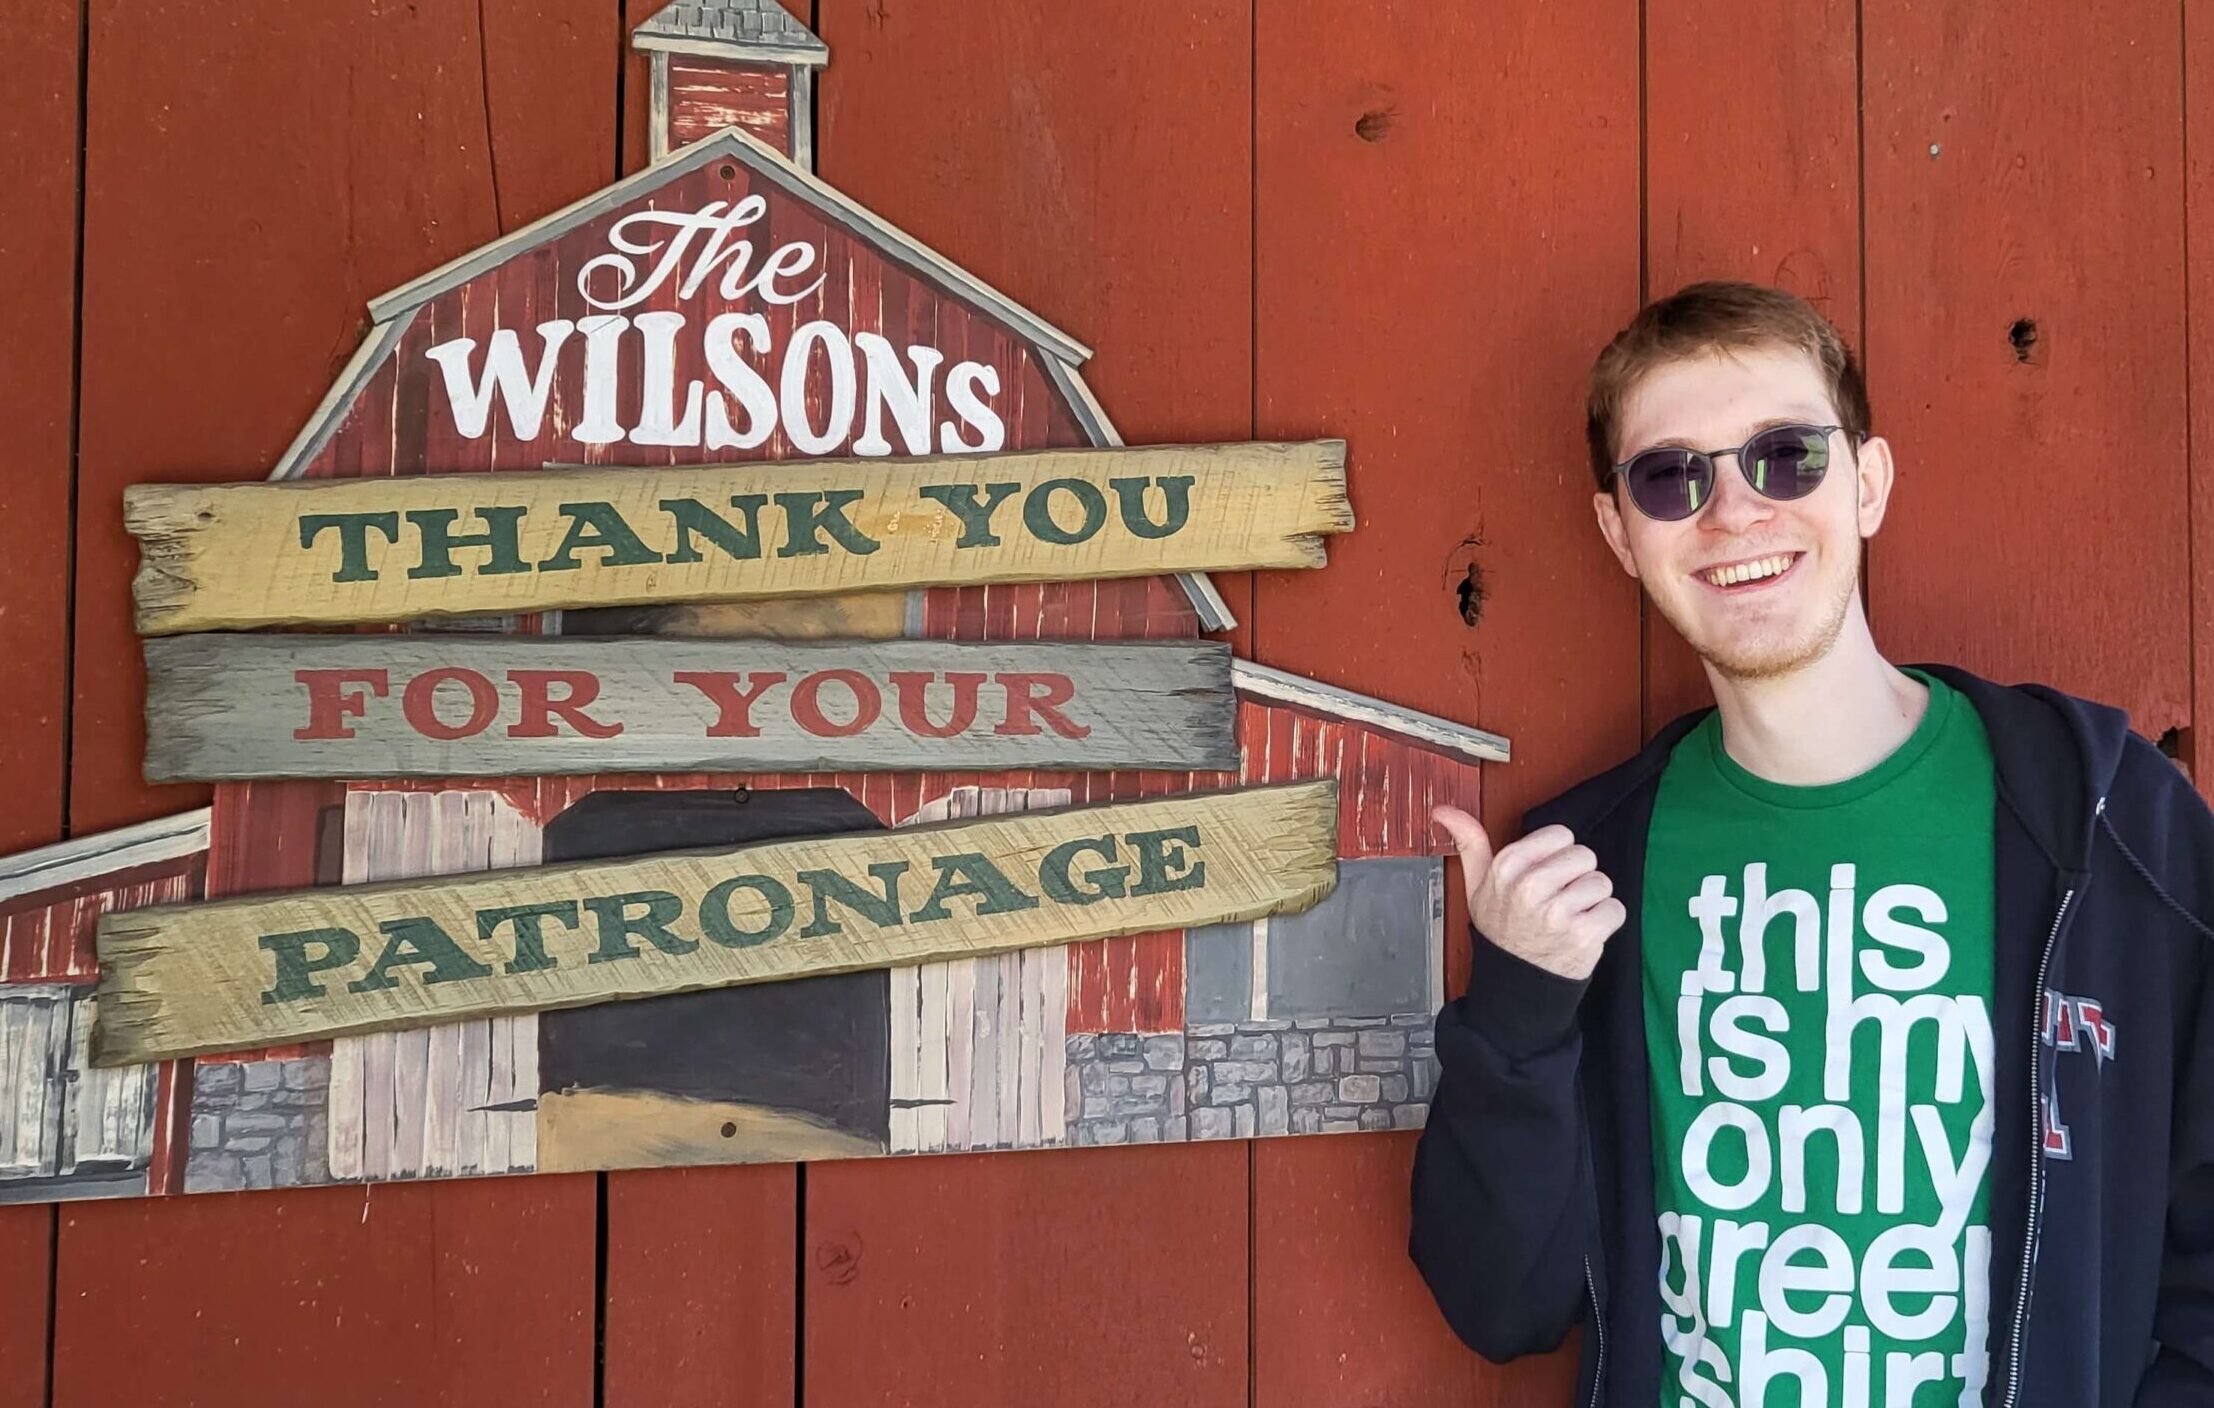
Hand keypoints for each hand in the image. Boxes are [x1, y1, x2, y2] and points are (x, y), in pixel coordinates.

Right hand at [1430, 805, 1623, 980]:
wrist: (1513, 983)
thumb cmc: (1500, 929)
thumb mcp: (1477, 885)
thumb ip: (1469, 842)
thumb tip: (1444, 810)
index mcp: (1507, 867)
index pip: (1561, 835)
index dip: (1557, 856)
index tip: (1544, 876)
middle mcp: (1530, 887)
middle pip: (1585, 856)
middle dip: (1576, 877)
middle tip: (1557, 900)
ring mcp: (1557, 912)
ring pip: (1602, 883)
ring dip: (1592, 902)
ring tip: (1569, 918)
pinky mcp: (1583, 935)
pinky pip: (1615, 910)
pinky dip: (1605, 922)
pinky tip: (1582, 932)